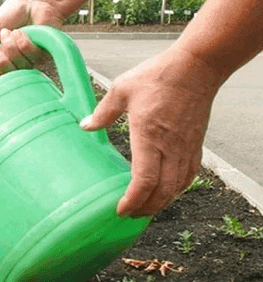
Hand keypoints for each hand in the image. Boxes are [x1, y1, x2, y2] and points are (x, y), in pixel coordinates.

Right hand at [0, 0, 64, 77]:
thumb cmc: (14, 12)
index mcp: (5, 59)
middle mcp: (19, 63)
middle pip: (7, 74)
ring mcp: (32, 59)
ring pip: (18, 64)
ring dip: (11, 45)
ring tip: (13, 32)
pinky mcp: (44, 53)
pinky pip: (29, 54)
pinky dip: (23, 40)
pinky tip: (24, 31)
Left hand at [80, 47, 224, 216]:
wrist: (197, 66)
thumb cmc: (159, 75)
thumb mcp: (122, 88)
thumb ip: (103, 111)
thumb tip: (85, 126)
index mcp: (149, 135)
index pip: (144, 179)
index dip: (133, 200)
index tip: (120, 209)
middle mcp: (170, 146)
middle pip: (162, 191)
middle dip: (145, 208)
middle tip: (129, 215)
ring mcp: (186, 147)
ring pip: (177, 187)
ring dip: (161, 202)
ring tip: (145, 208)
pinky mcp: (196, 144)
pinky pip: (188, 176)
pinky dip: (176, 189)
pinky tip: (166, 191)